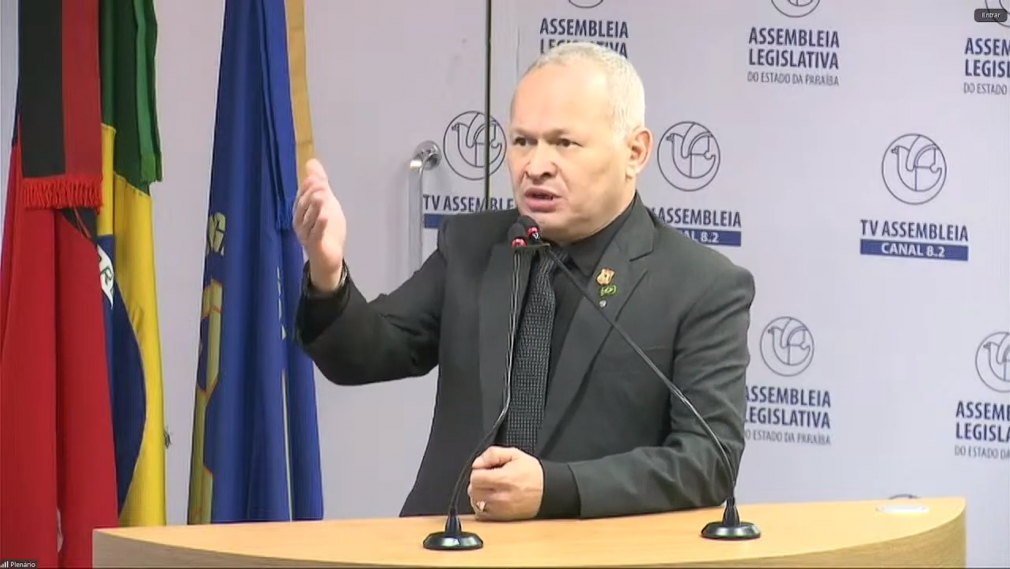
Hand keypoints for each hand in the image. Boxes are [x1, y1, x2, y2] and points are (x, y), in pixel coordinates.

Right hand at [293, 158, 347, 291]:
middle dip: (311, 194)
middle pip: (303, 206)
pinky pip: (316, 233)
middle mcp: (300, 221)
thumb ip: (320, 183)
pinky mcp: (315, 245)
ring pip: (308, 219)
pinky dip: (320, 224)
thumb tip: (312, 161)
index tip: (316, 177)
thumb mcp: (326, 202)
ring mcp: (306, 234)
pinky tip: (325, 215)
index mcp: (301, 211)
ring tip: (322, 196)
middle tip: (321, 184)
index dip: (308, 187)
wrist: (329, 256)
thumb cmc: (326, 229)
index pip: (302, 196)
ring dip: (315, 207)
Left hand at [467, 446, 542, 520]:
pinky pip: (481, 514)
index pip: (476, 478)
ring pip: (475, 502)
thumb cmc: (533, 474)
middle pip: (473, 490)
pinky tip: (491, 500)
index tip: (485, 470)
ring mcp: (500, 510)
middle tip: (488, 478)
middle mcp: (501, 497)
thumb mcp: (515, 454)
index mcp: (504, 479)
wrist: (548, 491)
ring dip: (479, 494)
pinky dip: (482, 506)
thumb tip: (477, 464)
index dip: (478, 471)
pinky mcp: (501, 519)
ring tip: (491, 489)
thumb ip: (492, 454)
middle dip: (478, 483)